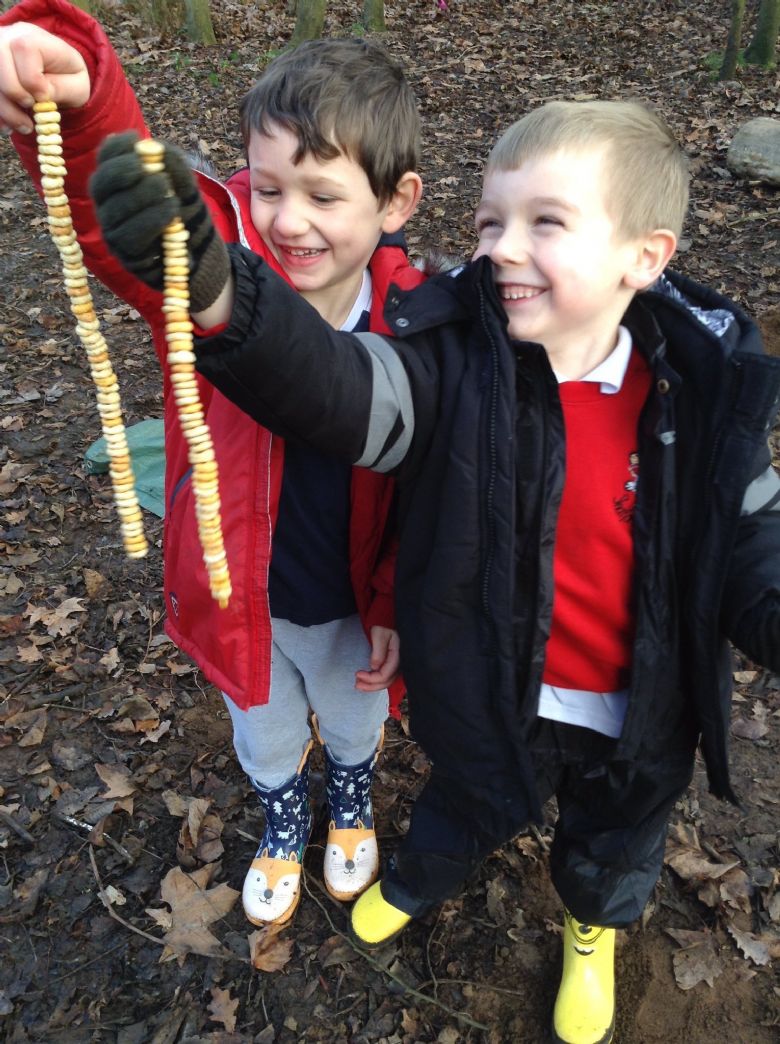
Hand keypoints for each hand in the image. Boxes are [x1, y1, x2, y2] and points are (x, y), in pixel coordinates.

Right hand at [0, 23, 89, 133]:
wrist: (54, 73)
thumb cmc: (68, 78)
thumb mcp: (77, 85)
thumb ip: (62, 89)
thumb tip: (40, 97)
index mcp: (33, 37)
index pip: (24, 49)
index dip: (32, 79)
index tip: (44, 98)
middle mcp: (7, 39)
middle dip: (14, 94)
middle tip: (30, 111)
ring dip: (5, 110)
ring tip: (24, 127)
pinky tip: (8, 126)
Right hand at [89, 130, 229, 311]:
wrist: (200, 252)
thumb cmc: (186, 213)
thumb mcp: (185, 186)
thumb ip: (175, 167)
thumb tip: (160, 150)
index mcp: (117, 184)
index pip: (104, 161)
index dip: (115, 148)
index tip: (135, 139)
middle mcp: (108, 207)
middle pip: (100, 185)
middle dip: (121, 171)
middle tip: (145, 168)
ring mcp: (114, 233)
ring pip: (115, 212)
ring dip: (141, 196)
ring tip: (165, 190)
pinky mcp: (127, 256)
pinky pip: (131, 238)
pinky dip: (151, 221)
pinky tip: (170, 211)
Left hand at [355, 626, 399, 691]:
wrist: (388, 619)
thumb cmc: (384, 624)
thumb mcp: (380, 635)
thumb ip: (378, 652)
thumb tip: (374, 668)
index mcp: (398, 655)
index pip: (386, 674)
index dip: (371, 678)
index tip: (358, 674)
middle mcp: (400, 662)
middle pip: (387, 680)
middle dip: (371, 685)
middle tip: (357, 685)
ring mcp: (397, 663)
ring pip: (387, 680)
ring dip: (373, 685)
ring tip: (359, 684)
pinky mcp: (392, 663)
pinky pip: (386, 675)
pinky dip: (376, 680)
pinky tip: (367, 680)